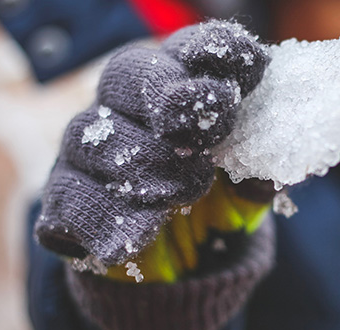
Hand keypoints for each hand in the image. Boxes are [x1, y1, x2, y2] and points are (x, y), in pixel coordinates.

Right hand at [35, 20, 270, 268]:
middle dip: (167, 100)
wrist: (181, 270)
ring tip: (180, 196)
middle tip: (202, 140)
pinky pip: (67, 196)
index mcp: (180, 87)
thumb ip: (259, 168)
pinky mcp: (64, 199)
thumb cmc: (217, 206)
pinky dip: (103, 219)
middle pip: (124, 74)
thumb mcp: (247, 188)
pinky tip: (137, 239)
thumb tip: (276, 154)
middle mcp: (125, 108)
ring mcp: (87, 152)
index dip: (210, 54)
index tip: (238, 81)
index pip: (189, 49)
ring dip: (140, 163)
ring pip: (90, 134)